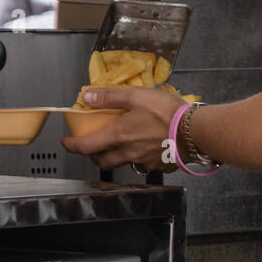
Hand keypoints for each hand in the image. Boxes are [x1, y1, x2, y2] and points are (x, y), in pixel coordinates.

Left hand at [60, 86, 186, 171]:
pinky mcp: (160, 165)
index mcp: (118, 136)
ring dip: (117, 155)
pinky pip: (144, 163)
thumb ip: (110, 97)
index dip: (72, 145)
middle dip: (94, 155)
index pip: (86, 146)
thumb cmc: (166, 112)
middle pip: (103, 161)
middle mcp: (128, 153)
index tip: (66, 142)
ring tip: (123, 142)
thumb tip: (87, 97)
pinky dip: (140, 156)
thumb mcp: (135, 96)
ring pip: (123, 162)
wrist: (195, 130)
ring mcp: (144, 161)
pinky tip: (147, 145)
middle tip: (93, 145)